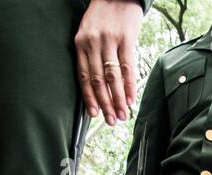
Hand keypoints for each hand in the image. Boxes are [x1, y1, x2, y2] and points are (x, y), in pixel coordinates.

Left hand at [75, 0, 143, 125]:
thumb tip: (96, 84)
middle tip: (111, 121)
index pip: (84, 76)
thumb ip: (90, 55)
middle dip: (105, 103)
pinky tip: (131, 98)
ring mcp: (110, 41)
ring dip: (118, 99)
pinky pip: (128, 67)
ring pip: (113, 77)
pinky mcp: (126, 39)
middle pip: (98, 80)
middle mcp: (93, 43)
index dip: (89, 97)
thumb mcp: (89, 33)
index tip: (95, 114)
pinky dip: (130, 85)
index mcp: (80, 43)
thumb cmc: (103, 16)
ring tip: (123, 115)